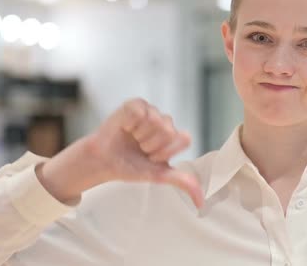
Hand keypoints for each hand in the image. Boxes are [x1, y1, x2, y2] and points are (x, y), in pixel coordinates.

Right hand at [37, 98, 203, 207]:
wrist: (105, 162)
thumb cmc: (131, 166)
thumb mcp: (159, 175)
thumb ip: (183, 182)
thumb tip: (201, 202)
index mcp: (175, 137)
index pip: (184, 139)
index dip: (165, 152)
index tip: (153, 158)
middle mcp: (165, 122)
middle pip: (169, 131)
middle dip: (151, 145)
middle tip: (140, 148)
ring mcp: (151, 112)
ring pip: (154, 120)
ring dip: (139, 135)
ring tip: (132, 139)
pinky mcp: (135, 104)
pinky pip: (139, 112)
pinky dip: (129, 124)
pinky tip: (125, 128)